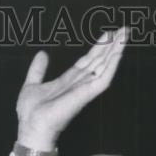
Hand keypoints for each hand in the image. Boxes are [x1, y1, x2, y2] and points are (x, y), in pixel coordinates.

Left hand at [16, 28, 126, 150]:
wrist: (30, 126)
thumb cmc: (30, 113)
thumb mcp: (32, 84)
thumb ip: (38, 69)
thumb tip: (42, 53)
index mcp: (69, 80)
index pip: (87, 61)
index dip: (98, 47)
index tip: (108, 34)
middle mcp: (79, 84)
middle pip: (100, 60)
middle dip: (112, 45)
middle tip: (125, 29)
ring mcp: (84, 89)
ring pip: (105, 66)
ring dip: (116, 50)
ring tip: (125, 35)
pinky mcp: (86, 95)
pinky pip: (103, 79)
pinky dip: (112, 66)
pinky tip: (118, 53)